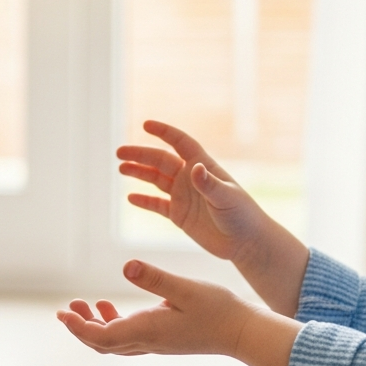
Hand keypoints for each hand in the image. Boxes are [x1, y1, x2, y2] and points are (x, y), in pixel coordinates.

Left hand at [58, 260, 303, 365]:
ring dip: (96, 326)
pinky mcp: (165, 339)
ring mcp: (157, 343)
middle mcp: (148, 342)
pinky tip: (113, 307)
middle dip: (81, 327)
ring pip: (115, 342)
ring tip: (85, 305)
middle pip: (102, 343)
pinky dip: (115, 325)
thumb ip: (155, 278)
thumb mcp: (185, 289)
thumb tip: (126, 266)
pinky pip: (129, 338)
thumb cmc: (218, 310)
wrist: (244, 332)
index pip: (101, 337)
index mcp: (148, 331)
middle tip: (66, 308)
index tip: (63, 314)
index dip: (78, 327)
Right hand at [120, 120, 310, 315]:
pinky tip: (130, 197)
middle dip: (140, 155)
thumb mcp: (226, 198)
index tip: (146, 125)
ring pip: (156, 180)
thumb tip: (194, 168)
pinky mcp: (180, 215)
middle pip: (161, 160)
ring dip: (139, 173)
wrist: (246, 241)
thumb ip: (209, 183)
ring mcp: (184, 196)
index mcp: (202, 167)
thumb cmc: (242, 215)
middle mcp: (190, 178)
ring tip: (121, 168)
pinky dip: (144, 201)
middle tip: (119, 153)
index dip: (164, 132)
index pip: (180, 143)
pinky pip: (157, 205)